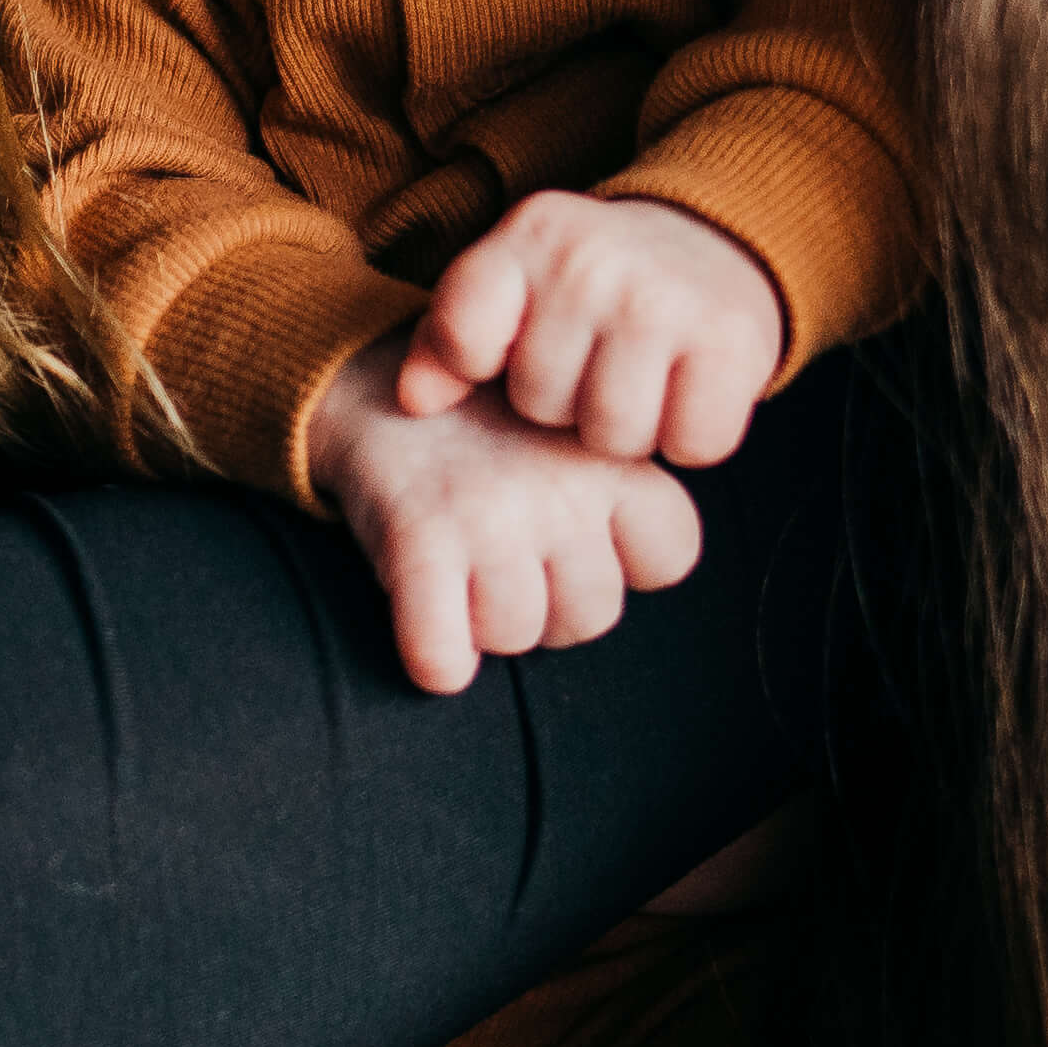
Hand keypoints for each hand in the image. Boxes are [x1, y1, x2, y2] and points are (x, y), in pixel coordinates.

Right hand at [320, 375, 705, 693]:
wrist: (374, 387)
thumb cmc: (493, 438)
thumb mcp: (575, 438)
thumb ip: (623, 495)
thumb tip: (637, 573)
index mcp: (611, 456)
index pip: (672, 554)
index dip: (627, 565)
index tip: (586, 541)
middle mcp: (560, 484)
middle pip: (595, 614)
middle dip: (554, 609)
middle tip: (514, 564)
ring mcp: (491, 514)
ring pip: (517, 636)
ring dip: (487, 626)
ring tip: (468, 575)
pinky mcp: (420, 539)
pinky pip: (443, 653)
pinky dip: (438, 659)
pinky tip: (433, 623)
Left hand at [393, 189, 795, 467]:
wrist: (714, 240)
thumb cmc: (593, 287)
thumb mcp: (515, 287)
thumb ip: (450, 340)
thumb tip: (416, 400)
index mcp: (531, 235)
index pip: (464, 340)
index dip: (485, 366)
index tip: (514, 344)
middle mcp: (593, 260)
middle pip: (542, 403)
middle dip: (567, 402)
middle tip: (597, 360)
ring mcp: (665, 298)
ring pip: (615, 437)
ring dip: (629, 430)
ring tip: (640, 380)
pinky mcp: (732, 340)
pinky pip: (691, 445)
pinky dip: (692, 435)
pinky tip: (687, 390)